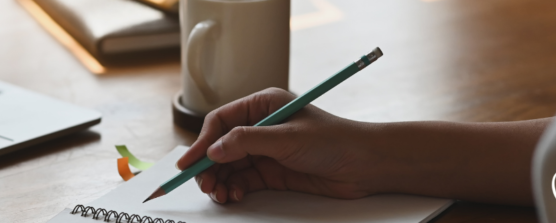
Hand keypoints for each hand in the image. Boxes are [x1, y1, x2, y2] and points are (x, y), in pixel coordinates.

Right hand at [176, 88, 383, 202]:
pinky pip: (243, 181)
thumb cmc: (335, 141)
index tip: (189, 162)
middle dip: (208, 166)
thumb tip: (213, 151)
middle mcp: (261, 127)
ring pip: (229, 167)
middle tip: (202, 184)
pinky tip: (233, 196)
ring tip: (219, 194)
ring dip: (219, 181)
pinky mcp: (273, 173)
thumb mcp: (286, 138)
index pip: (220, 122)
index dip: (202, 142)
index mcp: (262, 106)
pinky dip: (233, 189)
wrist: (366, 165)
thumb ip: (247, 142)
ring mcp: (266, 151)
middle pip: (220, 147)